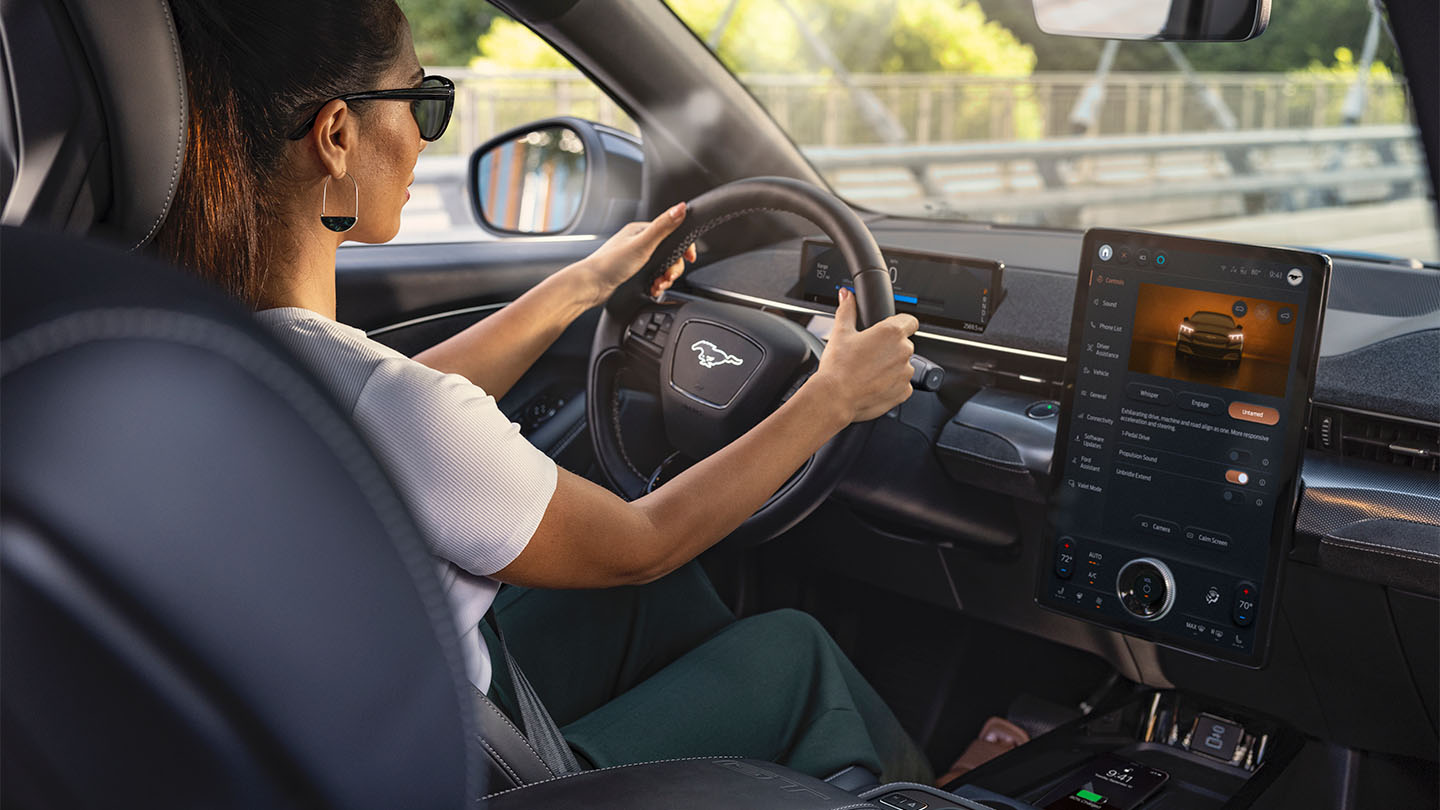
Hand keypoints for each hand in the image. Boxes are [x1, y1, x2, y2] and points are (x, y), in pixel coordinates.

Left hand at [574, 202, 698, 305]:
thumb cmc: (610, 264)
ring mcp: (635, 257)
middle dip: (673, 268)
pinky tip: (652, 289)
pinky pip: (653, 277)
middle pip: (669, 253)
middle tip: (667, 277)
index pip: (672, 233)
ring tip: (659, 286)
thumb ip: (663, 226)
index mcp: (641, 231)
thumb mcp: (642, 244)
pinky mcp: (633, 272)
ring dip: (665, 278)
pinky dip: (656, 284)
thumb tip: (681, 207)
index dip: (683, 247)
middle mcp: (638, 242)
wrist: (590, 286)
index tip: (690, 258)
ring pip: (662, 267)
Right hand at [807, 288, 918, 422]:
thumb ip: (847, 310)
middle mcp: (903, 351)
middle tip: (869, 353)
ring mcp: (905, 373)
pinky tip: (872, 383)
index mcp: (891, 332)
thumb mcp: (840, 332)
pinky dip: (891, 384)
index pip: (909, 320)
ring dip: (891, 366)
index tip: (889, 330)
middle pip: (903, 344)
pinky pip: (901, 384)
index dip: (900, 323)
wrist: (835, 398)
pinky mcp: (904, 392)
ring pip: (902, 364)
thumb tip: (846, 296)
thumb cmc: (838, 367)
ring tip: (868, 371)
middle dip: (890, 347)